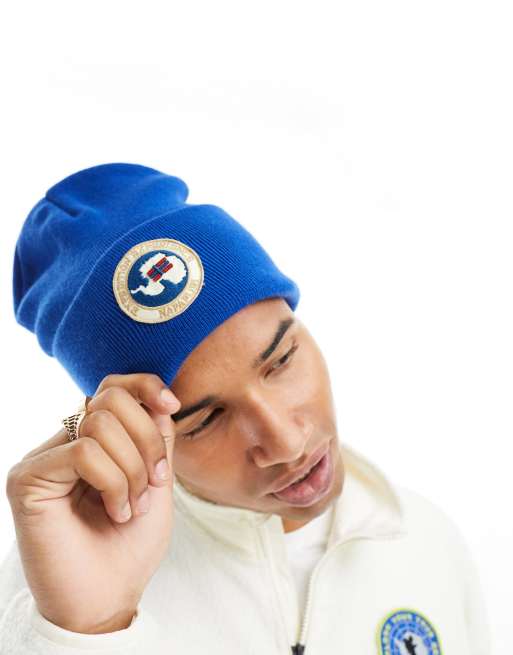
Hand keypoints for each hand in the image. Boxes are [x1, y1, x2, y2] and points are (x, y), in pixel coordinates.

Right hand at [5, 373, 180, 633]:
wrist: (107, 600)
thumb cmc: (130, 547)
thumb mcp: (156, 482)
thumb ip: (155, 439)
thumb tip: (159, 401)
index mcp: (94, 440)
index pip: (112, 387)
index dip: (145, 386)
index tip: (172, 406)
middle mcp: (65, 443)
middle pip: (110, 398)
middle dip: (146, 439)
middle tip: (153, 484)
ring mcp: (44, 459)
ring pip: (100, 423)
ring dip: (132, 469)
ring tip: (131, 507)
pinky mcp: (28, 479)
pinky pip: (83, 452)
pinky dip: (113, 481)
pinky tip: (116, 511)